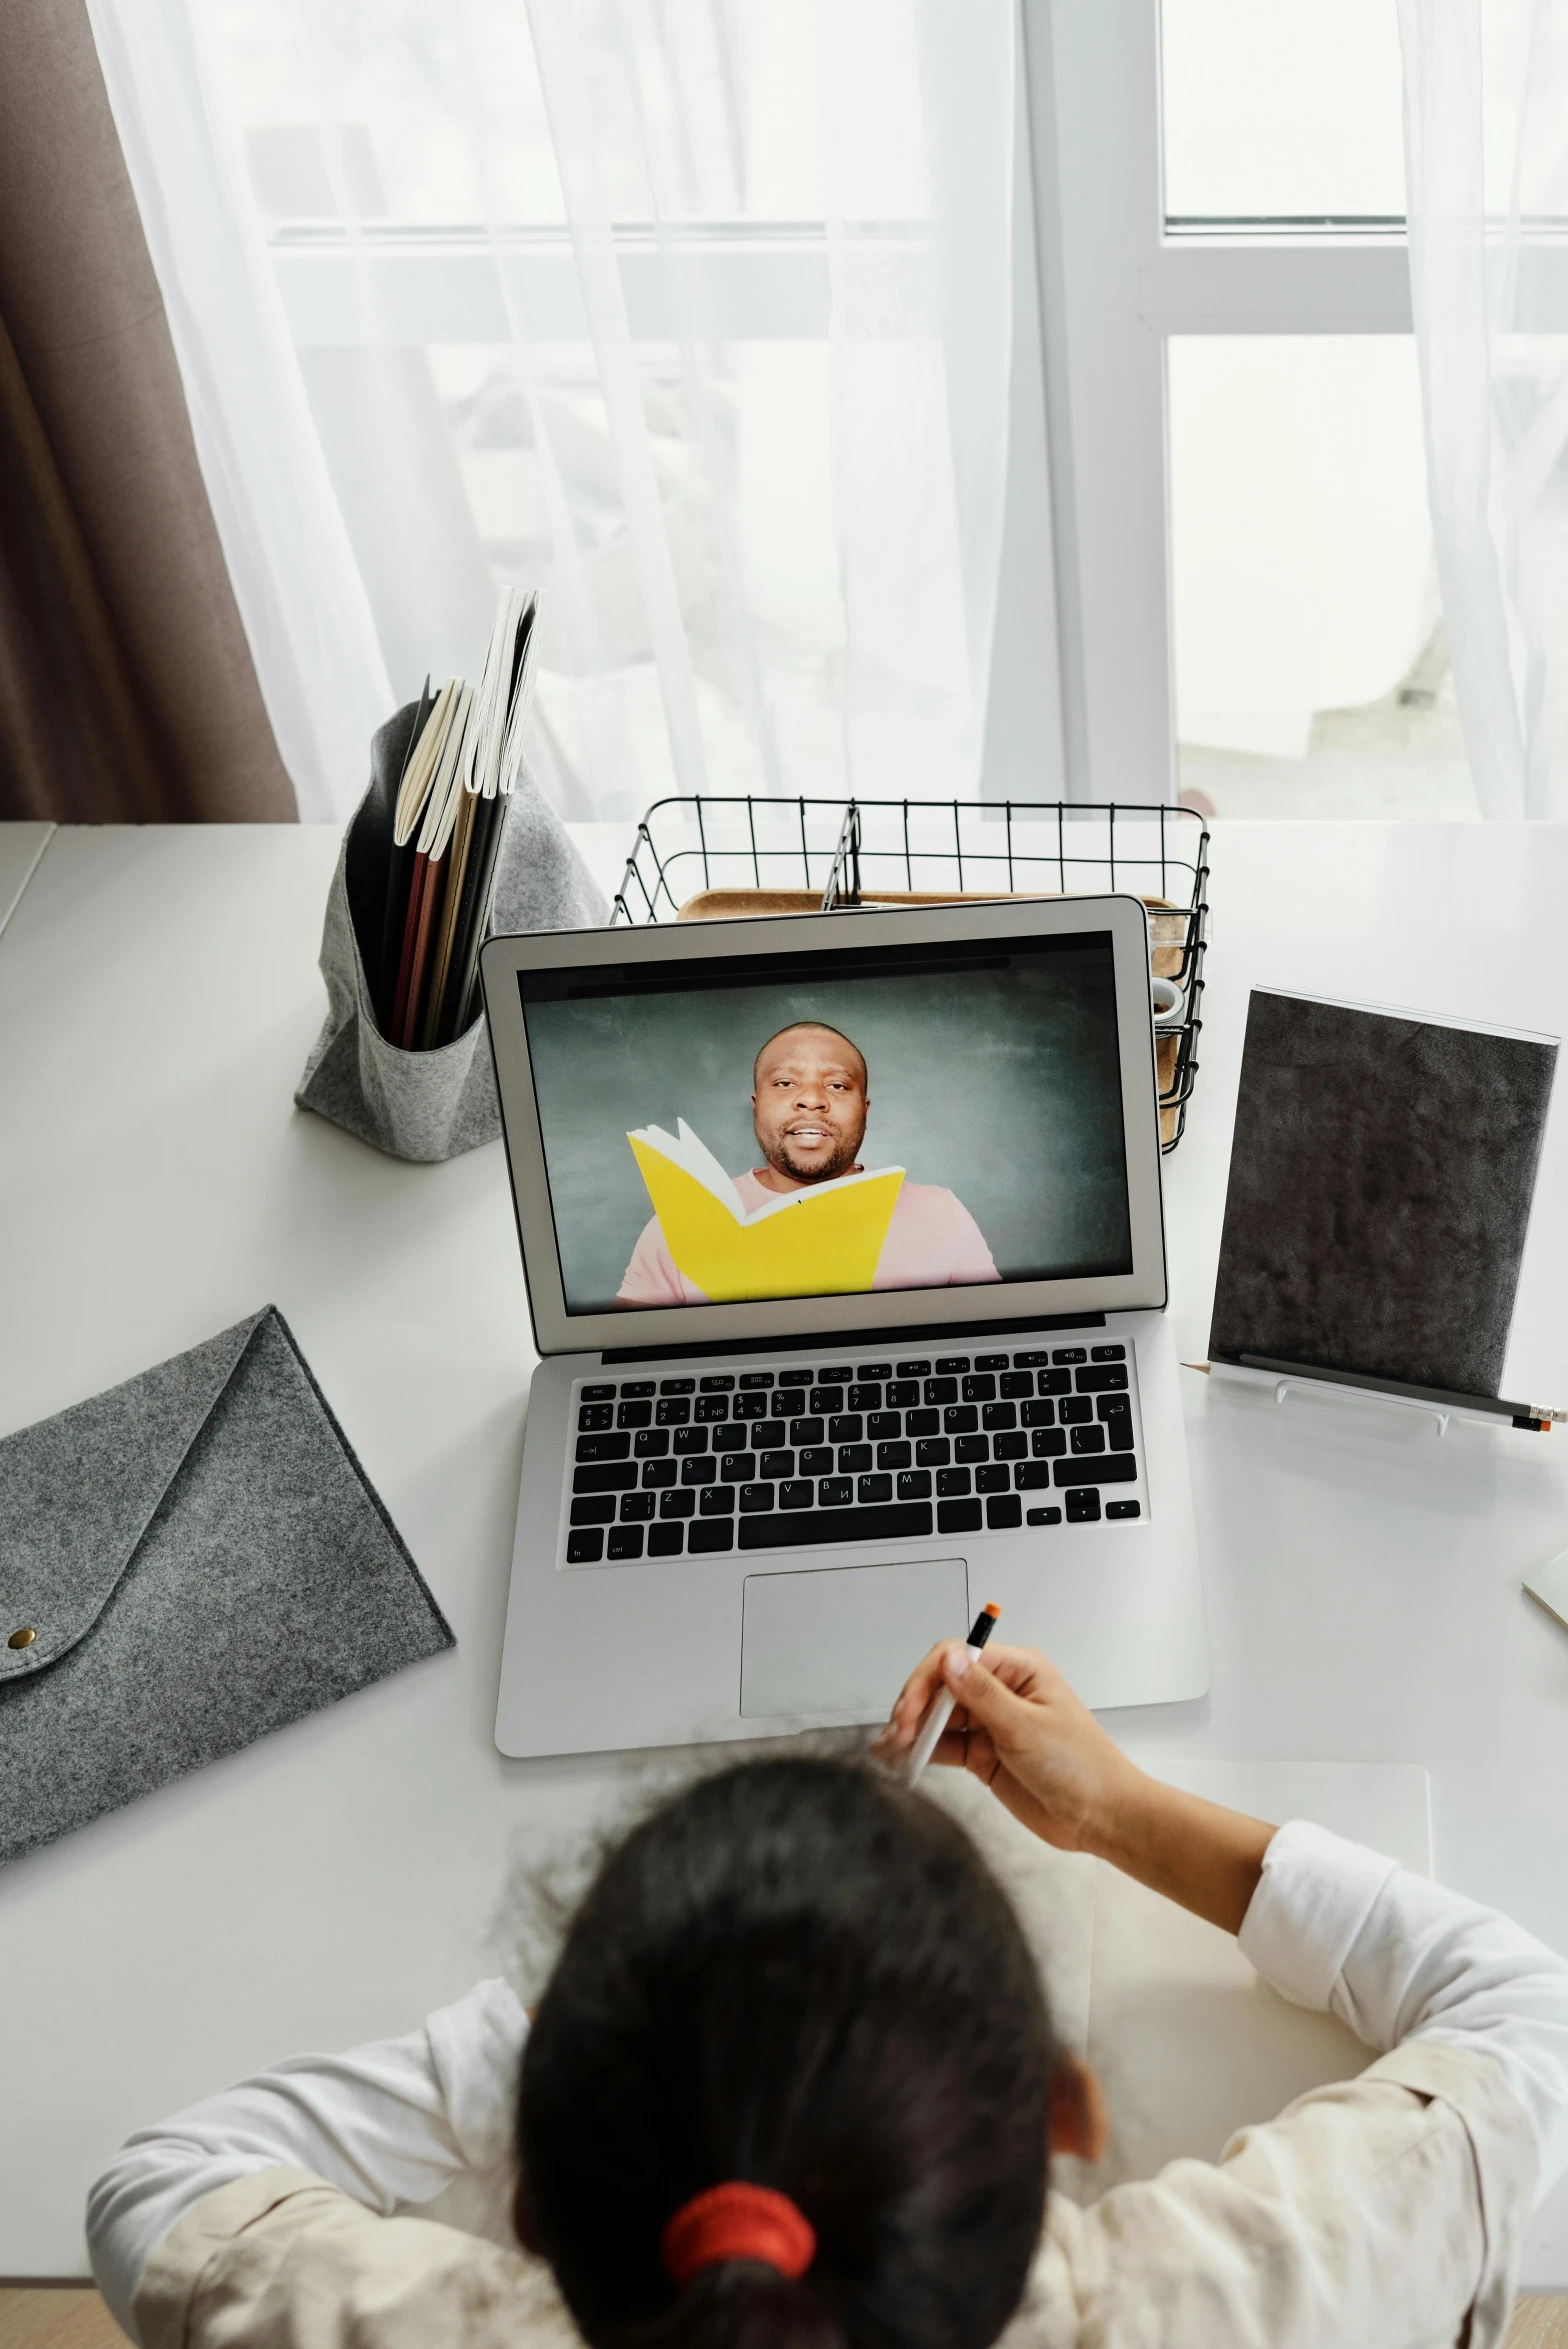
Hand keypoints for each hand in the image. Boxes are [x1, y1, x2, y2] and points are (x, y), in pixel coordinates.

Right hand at [874, 1640, 1277, 1931]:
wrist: (1102, 1817)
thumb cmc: (1081, 1767)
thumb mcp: (1026, 1728)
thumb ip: (982, 1695)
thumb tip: (948, 1659)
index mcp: (1019, 1670)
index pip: (959, 1658)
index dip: (929, 1679)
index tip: (912, 1709)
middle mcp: (1002, 1691)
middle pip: (943, 1685)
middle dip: (916, 1706)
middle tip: (898, 1734)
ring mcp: (992, 1724)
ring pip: (940, 1717)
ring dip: (914, 1730)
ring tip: (890, 1749)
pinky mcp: (984, 1755)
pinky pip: (945, 1746)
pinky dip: (923, 1751)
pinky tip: (902, 1758)